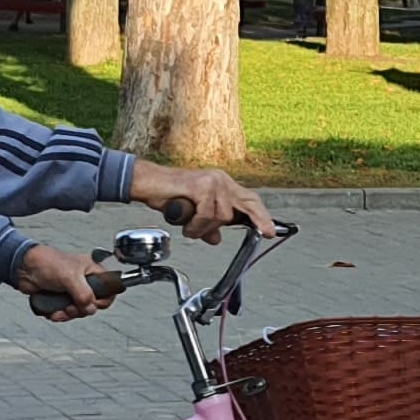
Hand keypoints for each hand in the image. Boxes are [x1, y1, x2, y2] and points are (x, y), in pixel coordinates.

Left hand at [15, 243, 114, 320]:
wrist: (24, 269)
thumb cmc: (46, 263)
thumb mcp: (70, 277)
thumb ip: (83, 294)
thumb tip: (90, 308)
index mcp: (92, 270)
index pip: (109, 289)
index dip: (103, 300)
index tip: (93, 304)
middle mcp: (84, 281)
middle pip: (92, 305)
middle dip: (80, 310)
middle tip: (71, 306)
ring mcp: (72, 291)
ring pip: (78, 311)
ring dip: (68, 314)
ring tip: (59, 310)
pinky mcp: (61, 299)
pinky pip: (66, 313)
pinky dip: (59, 315)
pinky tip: (52, 311)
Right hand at [129, 165, 274, 241]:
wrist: (148, 183)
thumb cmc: (169, 195)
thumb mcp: (193, 214)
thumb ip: (207, 225)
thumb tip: (216, 238)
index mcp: (221, 185)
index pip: (248, 199)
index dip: (262, 215)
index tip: (271, 231)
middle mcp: (220, 180)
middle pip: (247, 202)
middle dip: (258, 220)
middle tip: (266, 233)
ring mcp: (211, 182)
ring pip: (223, 216)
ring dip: (205, 228)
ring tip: (190, 227)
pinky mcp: (200, 187)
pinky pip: (206, 215)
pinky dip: (196, 226)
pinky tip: (186, 224)